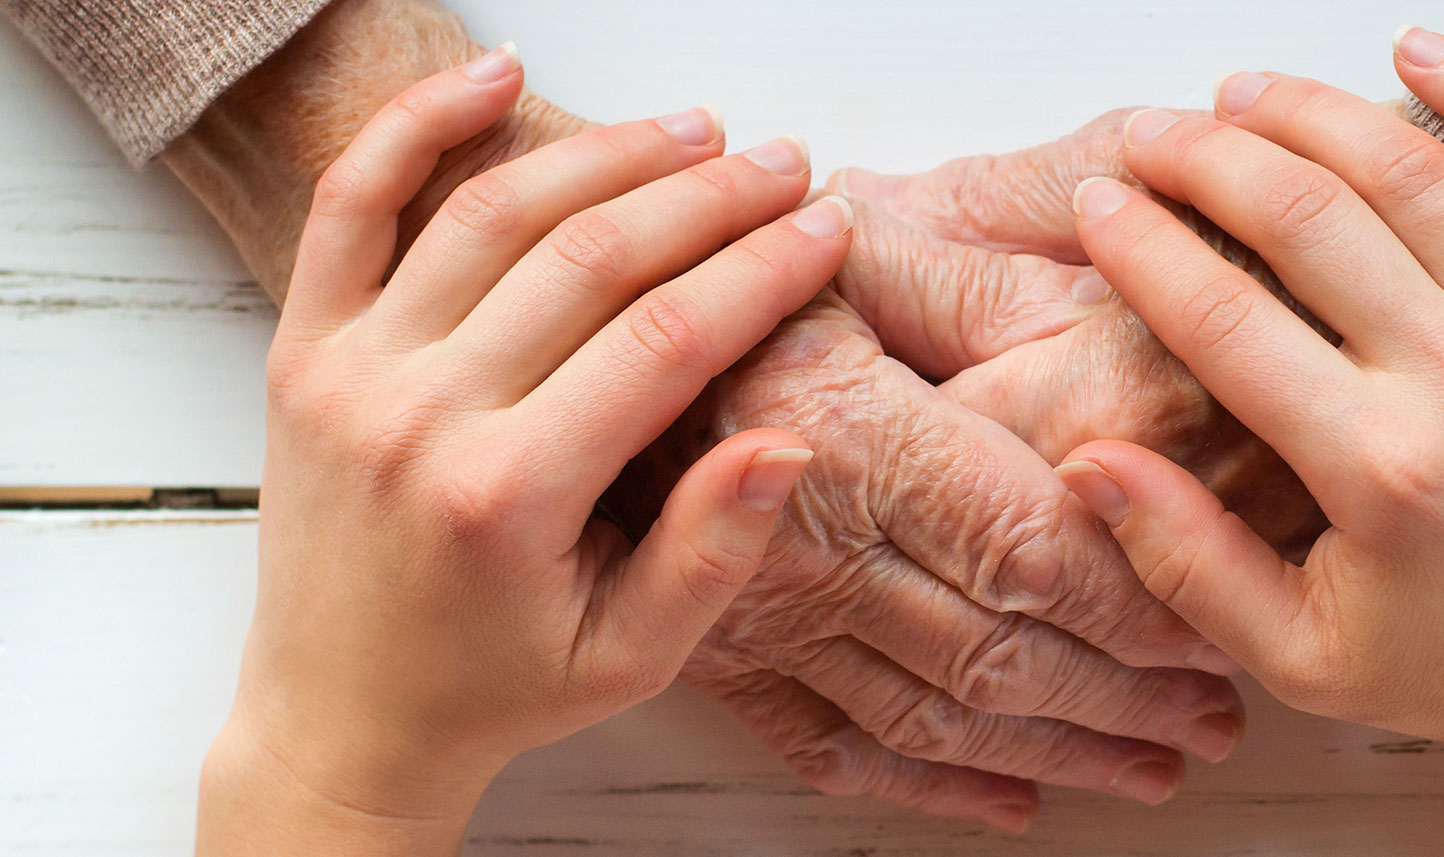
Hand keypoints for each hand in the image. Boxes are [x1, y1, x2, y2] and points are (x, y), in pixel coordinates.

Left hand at [158, 3, 1243, 828]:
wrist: (344, 716)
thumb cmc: (497, 685)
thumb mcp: (633, 655)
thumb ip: (712, 551)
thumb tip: (788, 439)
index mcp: (509, 496)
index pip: (665, 340)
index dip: (760, 271)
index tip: (826, 229)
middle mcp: (420, 418)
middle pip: (591, 258)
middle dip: (708, 200)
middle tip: (784, 166)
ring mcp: (351, 372)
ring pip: (493, 213)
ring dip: (606, 155)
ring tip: (697, 130)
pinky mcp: (304, 350)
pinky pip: (350, 205)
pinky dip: (417, 125)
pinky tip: (498, 75)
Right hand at [602, 286, 1245, 831]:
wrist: (558, 350)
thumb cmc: (715, 285)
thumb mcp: (849, 252)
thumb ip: (976, 288)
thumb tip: (1109, 321)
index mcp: (859, 440)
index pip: (1032, 552)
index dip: (1137, 607)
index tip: (1212, 631)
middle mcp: (813, 546)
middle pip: (1004, 654)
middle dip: (1129, 700)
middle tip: (1216, 719)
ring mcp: (765, 619)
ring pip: (939, 719)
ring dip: (1061, 754)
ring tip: (1154, 766)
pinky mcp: (726, 658)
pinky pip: (837, 750)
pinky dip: (932, 791)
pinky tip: (1010, 804)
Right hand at [1058, 31, 1443, 856]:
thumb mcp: (1298, 655)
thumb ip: (1186, 562)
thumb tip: (1089, 465)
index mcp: (1379, 473)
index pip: (1223, 320)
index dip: (1143, 246)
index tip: (1098, 206)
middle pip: (1307, 221)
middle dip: (1204, 159)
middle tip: (1151, 139)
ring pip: (1416, 174)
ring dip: (1313, 114)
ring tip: (1243, 93)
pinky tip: (1422, 50)